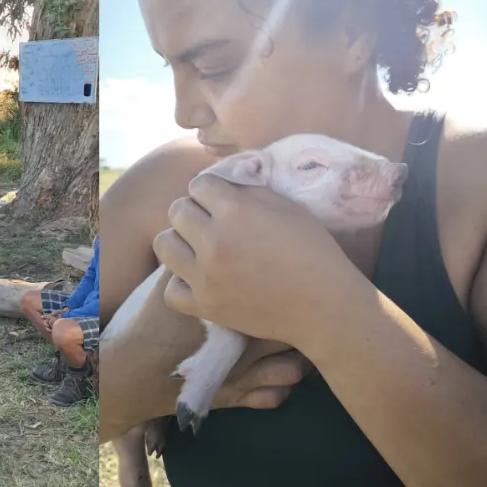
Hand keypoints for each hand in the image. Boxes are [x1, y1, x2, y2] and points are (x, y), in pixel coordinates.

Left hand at [154, 175, 365, 346]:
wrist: (322, 304)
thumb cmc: (312, 250)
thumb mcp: (286, 206)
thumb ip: (249, 189)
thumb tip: (221, 180)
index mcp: (236, 210)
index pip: (198, 184)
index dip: (210, 190)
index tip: (221, 200)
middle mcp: (214, 240)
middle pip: (176, 211)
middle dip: (192, 211)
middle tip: (209, 223)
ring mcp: (204, 276)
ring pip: (163, 245)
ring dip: (179, 242)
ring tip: (197, 248)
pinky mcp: (203, 305)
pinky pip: (170, 289)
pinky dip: (181, 283)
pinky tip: (198, 279)